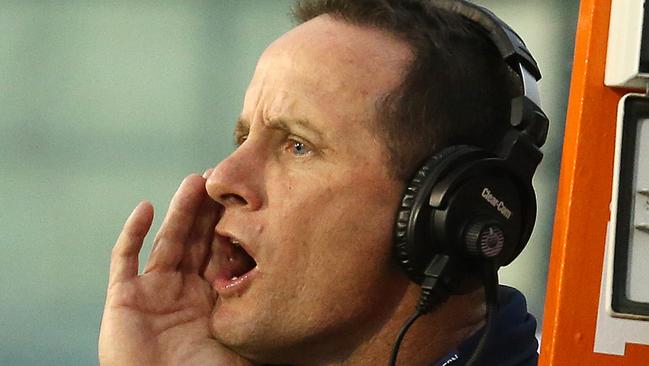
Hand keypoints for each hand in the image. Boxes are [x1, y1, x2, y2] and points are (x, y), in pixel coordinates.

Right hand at [99, 174, 253, 365]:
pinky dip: (132, 233)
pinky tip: (146, 208)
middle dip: (208, 210)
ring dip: (179, 211)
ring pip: (168, 241)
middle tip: (221, 178)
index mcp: (210, 300)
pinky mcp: (124, 298)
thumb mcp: (243, 347)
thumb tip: (302, 312)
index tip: (244, 199)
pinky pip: (125, 259)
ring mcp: (152, 293)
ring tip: (195, 181)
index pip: (221, 253)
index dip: (231, 227)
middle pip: (197, 240)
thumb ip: (262, 324)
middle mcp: (183, 291)